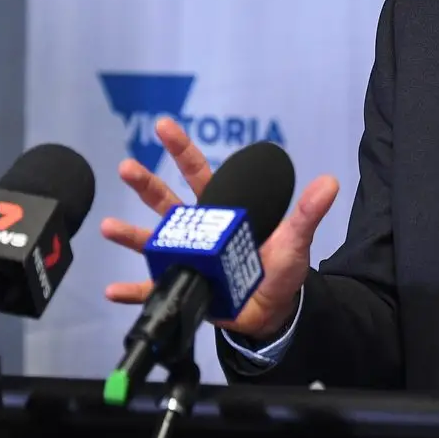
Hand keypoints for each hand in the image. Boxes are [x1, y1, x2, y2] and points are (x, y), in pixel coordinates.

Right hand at [101, 117, 339, 341]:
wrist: (272, 311)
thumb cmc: (278, 268)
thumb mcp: (295, 239)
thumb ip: (307, 211)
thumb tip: (329, 183)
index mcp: (221, 210)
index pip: (199, 172)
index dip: (181, 149)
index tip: (164, 126)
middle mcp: (197, 230)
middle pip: (167, 201)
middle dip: (146, 184)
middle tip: (127, 167)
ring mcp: (186, 258)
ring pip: (153, 241)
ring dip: (130, 234)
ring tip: (109, 227)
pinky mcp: (183, 288)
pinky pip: (153, 289)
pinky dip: (133, 290)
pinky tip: (114, 291)